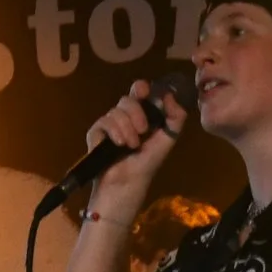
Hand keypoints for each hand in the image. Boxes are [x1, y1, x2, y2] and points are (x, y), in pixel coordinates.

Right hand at [84, 80, 185, 213]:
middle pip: (127, 99)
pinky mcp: (95, 133)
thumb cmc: (147, 163)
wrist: (128, 183)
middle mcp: (124, 117)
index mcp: (141, 115)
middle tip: (144, 130)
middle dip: (136, 112)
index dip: (141, 88)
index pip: (139, 92)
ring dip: (127, 128)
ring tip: (132, 146)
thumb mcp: (167, 139)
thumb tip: (170, 95)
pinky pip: (104, 121)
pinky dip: (114, 132)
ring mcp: (109, 124)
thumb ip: (175, 118)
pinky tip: (119, 144)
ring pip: (116, 111)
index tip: (145, 91)